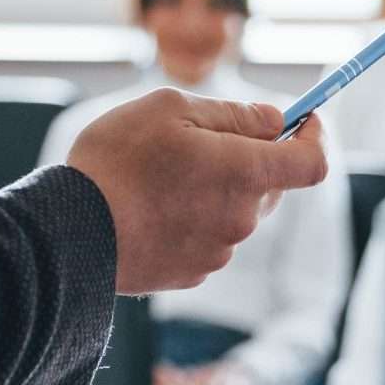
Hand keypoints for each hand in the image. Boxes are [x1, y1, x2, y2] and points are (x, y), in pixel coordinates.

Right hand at [66, 88, 328, 294]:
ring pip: (235, 211)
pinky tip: (151, 208)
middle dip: (250, 159)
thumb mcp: (170, 110)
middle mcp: (242, 220)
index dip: (315, 137)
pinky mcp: (193, 274)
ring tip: (160, 175)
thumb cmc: (116, 162)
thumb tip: (274, 120)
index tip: (304, 119)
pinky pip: (208, 237)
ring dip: (215, 189)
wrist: (69, 235)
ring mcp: (219, 251)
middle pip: (270, 186)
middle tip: (205, 138)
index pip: (312, 162)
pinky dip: (192, 218)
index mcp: (246, 174)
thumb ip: (232, 114)